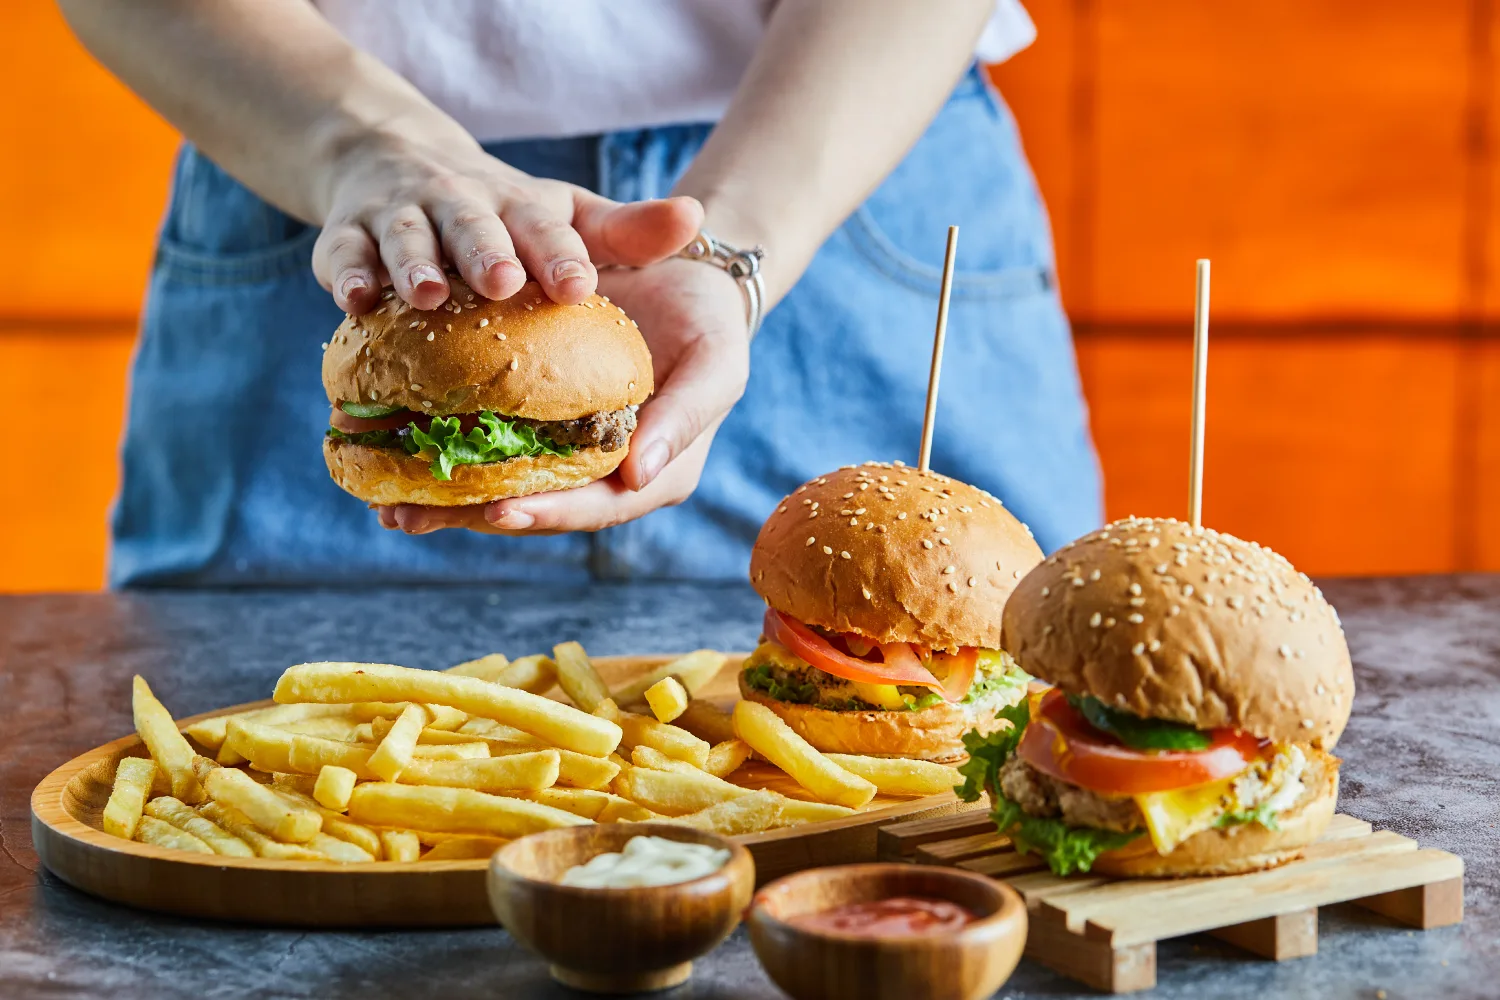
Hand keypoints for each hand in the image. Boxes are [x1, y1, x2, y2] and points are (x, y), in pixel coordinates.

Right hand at [311, 130, 702, 312]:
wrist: (395, 159)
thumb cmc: (502, 212)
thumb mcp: (566, 213)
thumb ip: (626, 229)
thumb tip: (696, 219)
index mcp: (517, 207)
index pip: (545, 227)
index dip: (560, 254)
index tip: (578, 285)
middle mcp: (459, 206)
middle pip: (473, 226)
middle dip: (486, 253)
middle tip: (503, 284)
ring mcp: (400, 218)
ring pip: (406, 238)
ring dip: (414, 266)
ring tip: (428, 295)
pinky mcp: (348, 237)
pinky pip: (343, 255)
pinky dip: (348, 276)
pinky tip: (356, 303)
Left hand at [380, 257, 750, 534]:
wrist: (687, 278)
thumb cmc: (709, 320)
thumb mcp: (716, 361)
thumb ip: (685, 415)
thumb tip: (639, 474)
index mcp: (656, 475)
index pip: (598, 508)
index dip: (549, 514)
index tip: (499, 511)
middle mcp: (608, 478)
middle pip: (538, 510)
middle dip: (472, 517)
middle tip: (409, 518)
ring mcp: (571, 457)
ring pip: (505, 490)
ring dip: (445, 501)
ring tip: (385, 505)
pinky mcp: (539, 430)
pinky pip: (491, 452)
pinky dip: (444, 455)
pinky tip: (390, 460)